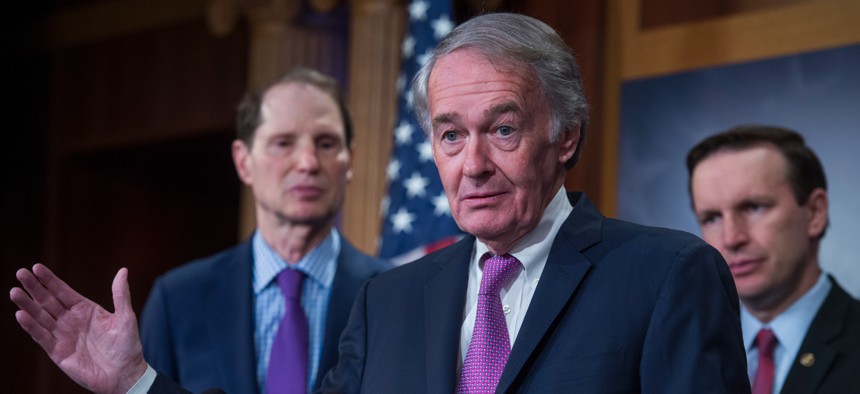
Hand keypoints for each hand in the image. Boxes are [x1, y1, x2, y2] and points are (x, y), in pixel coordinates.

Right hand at [10, 264, 147, 393]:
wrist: (124, 374)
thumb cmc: (127, 346)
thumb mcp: (125, 317)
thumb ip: (120, 294)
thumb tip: (123, 270)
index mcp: (85, 309)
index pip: (62, 291)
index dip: (49, 280)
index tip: (36, 267)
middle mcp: (70, 320)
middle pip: (48, 301)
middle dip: (34, 288)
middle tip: (20, 273)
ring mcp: (62, 335)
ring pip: (40, 317)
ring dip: (27, 305)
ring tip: (14, 292)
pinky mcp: (57, 352)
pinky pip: (41, 337)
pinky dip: (31, 327)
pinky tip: (21, 315)